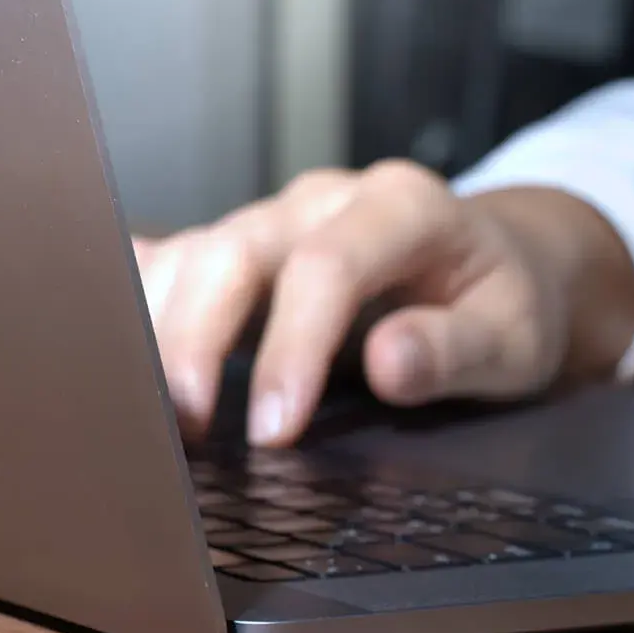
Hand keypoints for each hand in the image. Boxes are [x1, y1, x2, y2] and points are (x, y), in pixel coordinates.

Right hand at [133, 162, 633, 446]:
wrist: (506, 267)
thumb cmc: (509, 305)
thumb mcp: (516, 339)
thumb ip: (458, 349)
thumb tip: (388, 363)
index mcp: (407, 206)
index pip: (328, 265)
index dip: (292, 348)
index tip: (275, 430)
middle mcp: (331, 199)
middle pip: (237, 251)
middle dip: (200, 341)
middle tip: (192, 433)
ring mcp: (282, 216)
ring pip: (194, 254)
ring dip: (160, 331)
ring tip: (155, 415)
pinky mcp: (250, 246)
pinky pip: (180, 263)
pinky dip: (146, 308)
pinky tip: (117, 356)